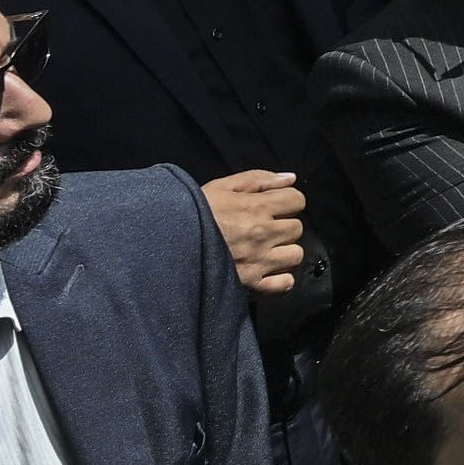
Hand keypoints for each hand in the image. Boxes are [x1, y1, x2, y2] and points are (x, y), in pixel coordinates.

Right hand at [198, 167, 309, 294]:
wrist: (166, 242)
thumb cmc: (193, 213)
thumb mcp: (222, 187)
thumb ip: (259, 179)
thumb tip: (292, 178)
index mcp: (256, 208)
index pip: (297, 200)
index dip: (287, 202)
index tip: (272, 207)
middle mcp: (262, 235)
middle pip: (297, 228)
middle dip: (282, 226)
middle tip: (262, 230)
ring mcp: (258, 262)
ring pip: (295, 255)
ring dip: (283, 252)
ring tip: (262, 251)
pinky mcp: (251, 286)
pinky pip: (284, 284)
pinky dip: (280, 279)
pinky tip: (265, 271)